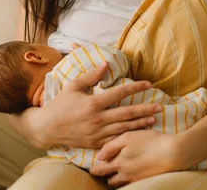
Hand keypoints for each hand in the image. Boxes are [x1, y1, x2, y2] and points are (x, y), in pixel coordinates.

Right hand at [31, 61, 161, 148]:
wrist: (46, 128)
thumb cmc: (59, 104)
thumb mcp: (73, 86)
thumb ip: (91, 76)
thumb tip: (106, 64)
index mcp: (93, 103)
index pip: (119, 93)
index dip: (135, 87)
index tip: (148, 84)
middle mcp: (97, 119)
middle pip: (126, 113)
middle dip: (144, 110)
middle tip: (159, 107)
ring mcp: (96, 132)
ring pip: (124, 128)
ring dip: (140, 124)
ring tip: (153, 120)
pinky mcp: (95, 143)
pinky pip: (115, 139)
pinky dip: (127, 136)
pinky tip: (137, 133)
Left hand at [89, 130, 184, 186]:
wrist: (173, 153)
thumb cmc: (150, 141)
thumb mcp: (128, 137)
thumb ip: (111, 146)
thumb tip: (98, 157)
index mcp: (118, 163)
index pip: (100, 170)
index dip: (94, 170)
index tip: (91, 168)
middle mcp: (125, 175)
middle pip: (109, 181)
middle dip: (106, 176)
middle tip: (105, 169)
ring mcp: (135, 180)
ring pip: (120, 184)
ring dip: (116, 179)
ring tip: (118, 171)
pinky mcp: (145, 181)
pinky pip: (131, 184)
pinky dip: (127, 180)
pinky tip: (131, 172)